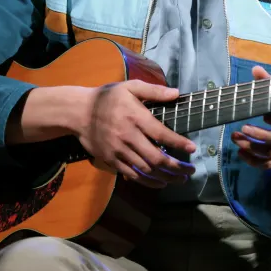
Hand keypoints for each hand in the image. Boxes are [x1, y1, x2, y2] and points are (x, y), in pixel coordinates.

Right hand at [76, 80, 196, 188]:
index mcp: (135, 117)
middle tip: (191, 171)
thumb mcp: (130, 87)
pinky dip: (147, 182)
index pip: (161, 133)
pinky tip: (160, 183)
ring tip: (180, 179)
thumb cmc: (107, 98)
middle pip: (156, 157)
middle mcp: (128, 136)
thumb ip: (154, 91)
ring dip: (165, 177)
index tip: (192, 149)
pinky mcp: (110, 160)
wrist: (78, 112)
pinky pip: (131, 174)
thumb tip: (176, 93)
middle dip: (176, 167)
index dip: (178, 143)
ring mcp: (118, 150)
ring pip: (145, 170)